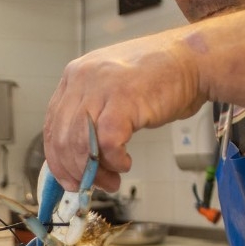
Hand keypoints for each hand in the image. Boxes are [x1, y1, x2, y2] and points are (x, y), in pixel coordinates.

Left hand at [43, 29, 205, 190]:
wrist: (192, 59)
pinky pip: (107, 141)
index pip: (51, 127)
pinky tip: (125, 163)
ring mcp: (102, 87)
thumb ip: (91, 118)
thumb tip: (78, 159)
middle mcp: (83, 79)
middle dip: (77, 171)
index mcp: (75, 77)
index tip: (70, 180)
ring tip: (113, 179)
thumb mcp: (112, 92)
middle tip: (95, 185)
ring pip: (80, 143)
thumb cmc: (158, 79)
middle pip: (62, 139)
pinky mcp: (124, 98)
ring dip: (96, 171)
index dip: (58, 161)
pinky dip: (115, 160)